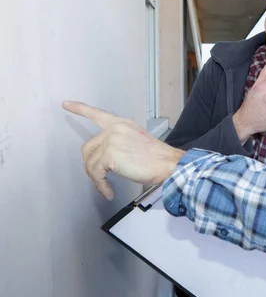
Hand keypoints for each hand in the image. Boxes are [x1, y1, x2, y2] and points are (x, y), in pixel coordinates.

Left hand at [62, 101, 184, 199]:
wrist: (168, 164)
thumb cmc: (157, 158)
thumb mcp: (136, 141)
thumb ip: (119, 142)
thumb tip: (105, 157)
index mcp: (122, 124)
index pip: (98, 114)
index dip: (80, 109)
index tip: (66, 105)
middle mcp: (114, 129)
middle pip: (89, 148)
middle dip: (91, 165)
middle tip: (100, 178)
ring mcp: (111, 140)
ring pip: (90, 162)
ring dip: (97, 179)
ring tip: (106, 187)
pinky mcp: (109, 155)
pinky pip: (96, 174)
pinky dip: (101, 185)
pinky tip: (108, 191)